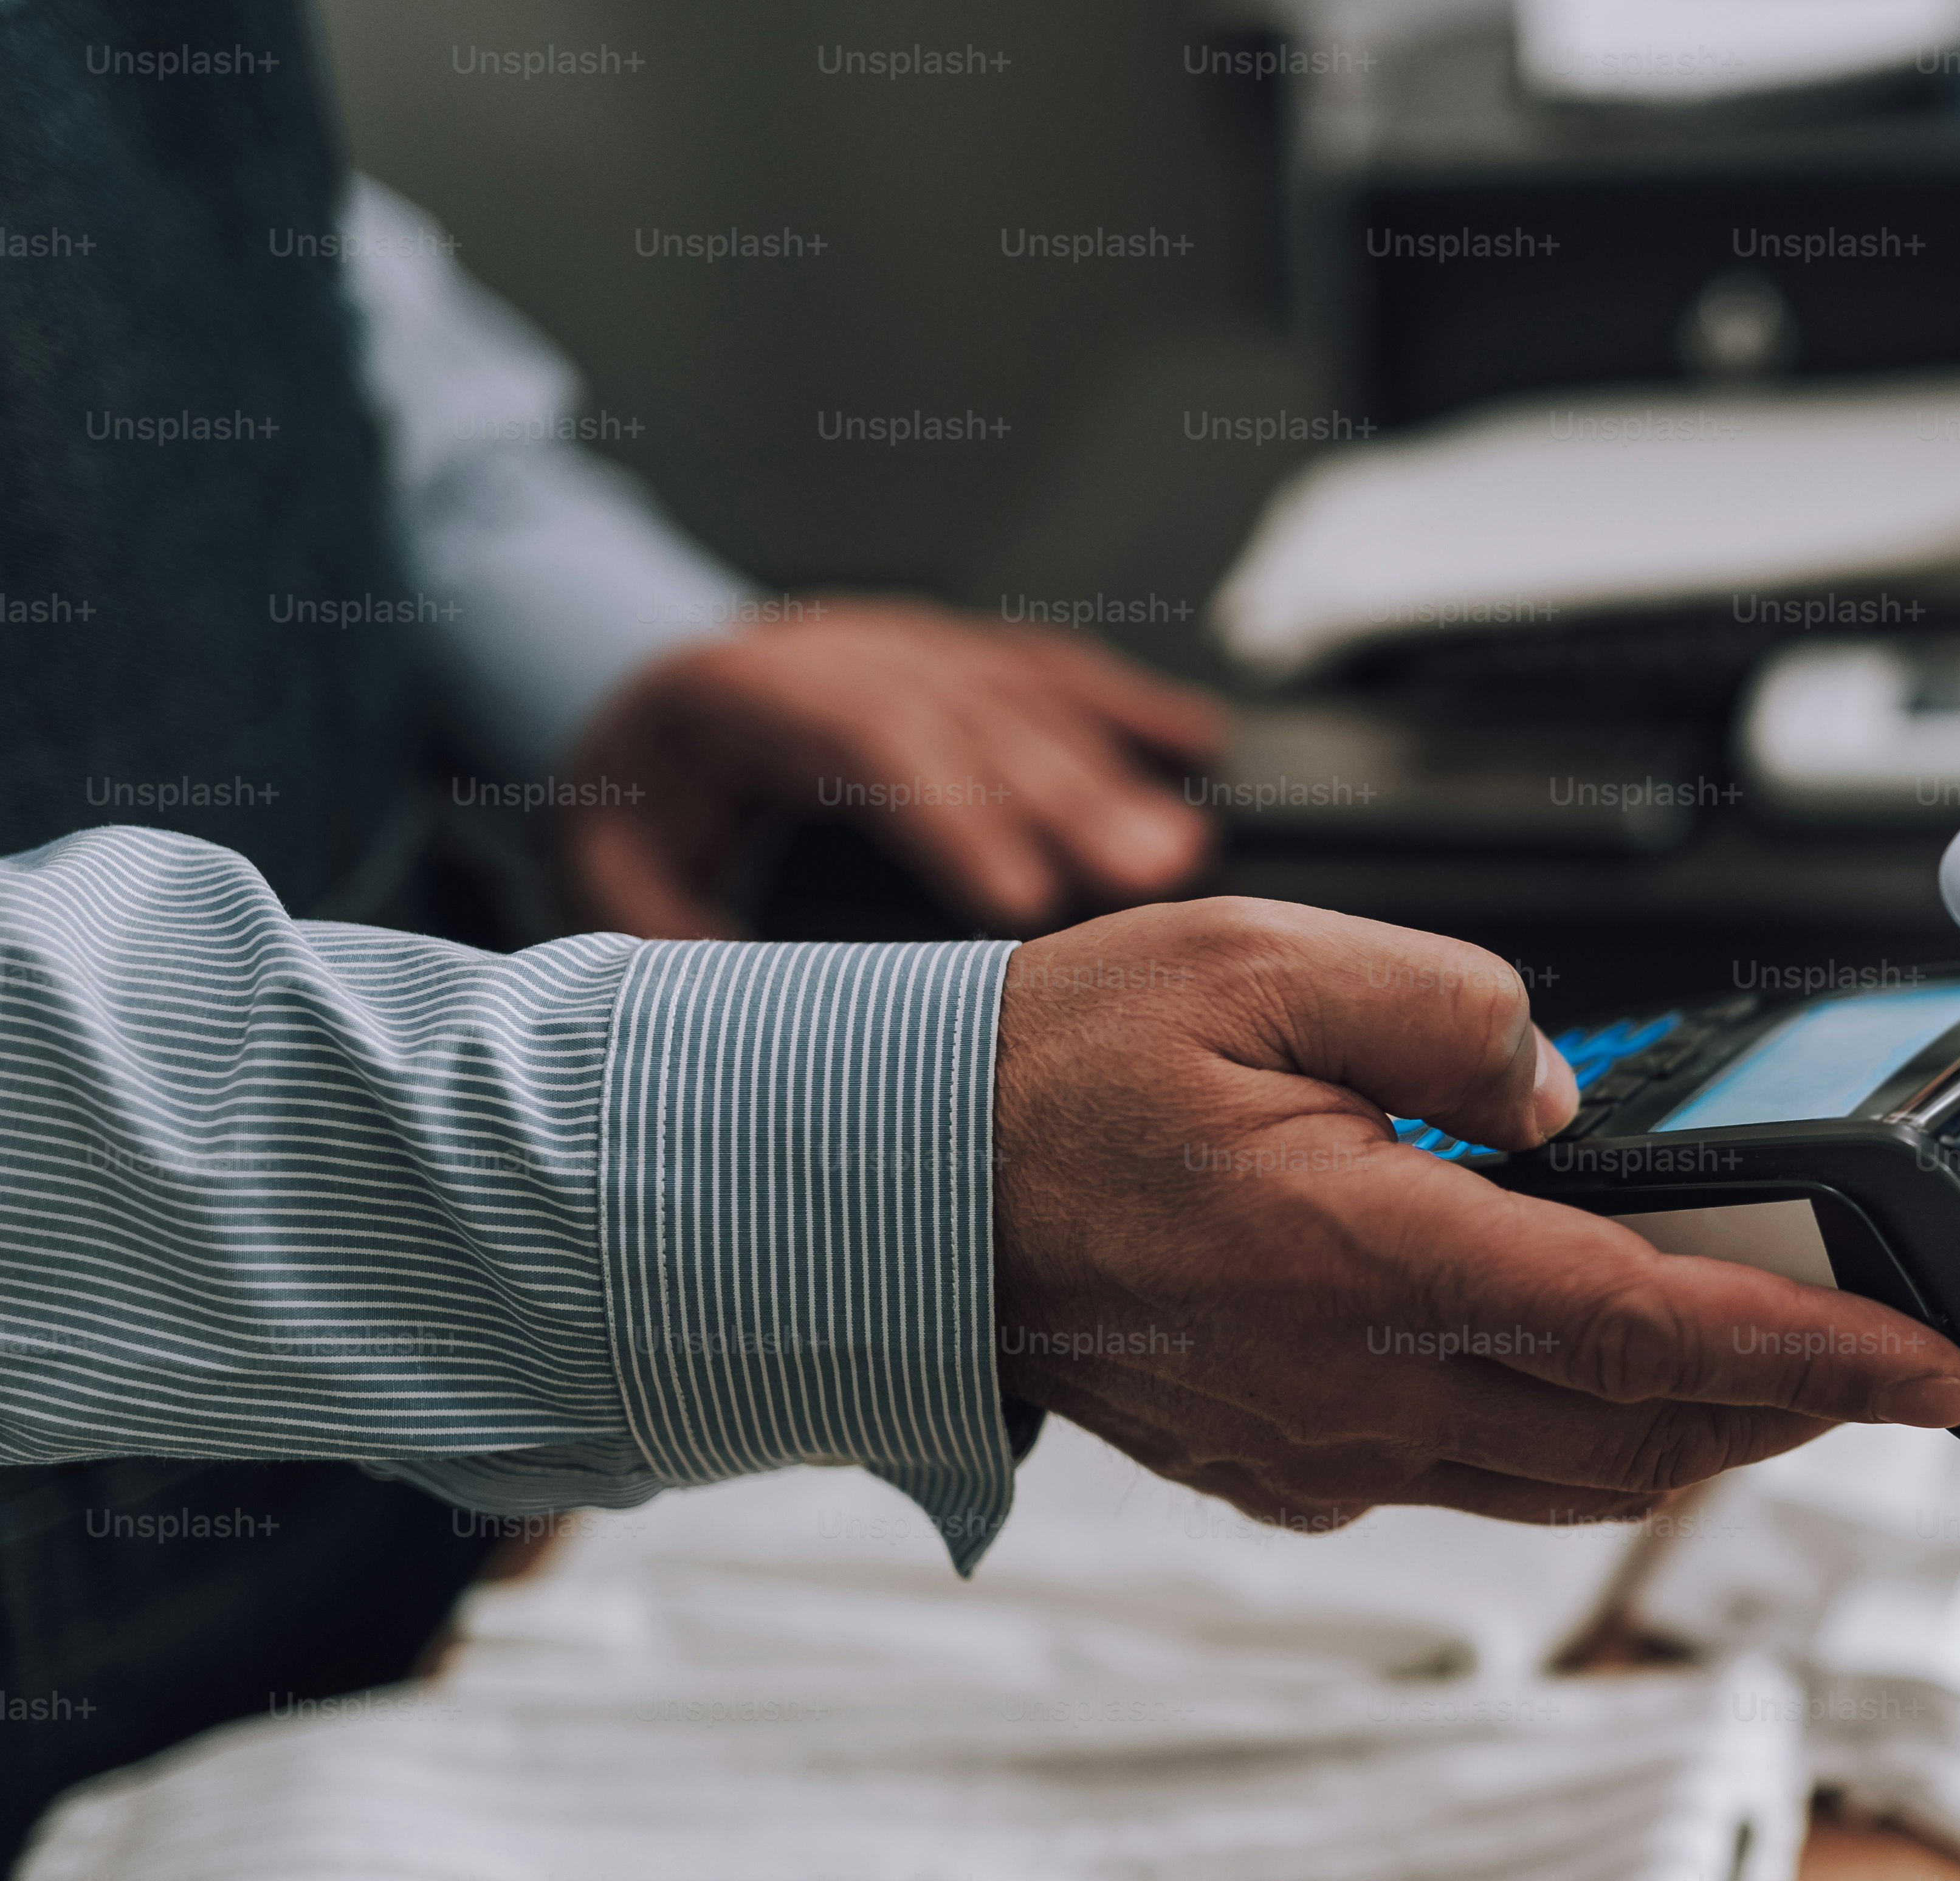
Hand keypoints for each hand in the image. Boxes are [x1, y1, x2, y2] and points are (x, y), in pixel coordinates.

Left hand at [564, 599, 1227, 937]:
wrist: (652, 703)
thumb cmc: (645, 797)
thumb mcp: (611, 868)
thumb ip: (668, 934)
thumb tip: (741, 1012)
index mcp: (739, 690)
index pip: (863, 740)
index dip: (953, 814)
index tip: (1026, 898)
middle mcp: (839, 645)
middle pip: (968, 716)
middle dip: (1065, 799)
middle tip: (1151, 876)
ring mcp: (912, 639)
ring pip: (1023, 691)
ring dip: (1110, 769)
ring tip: (1183, 849)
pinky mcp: (963, 651)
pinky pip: (1054, 668)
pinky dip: (1129, 706)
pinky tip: (1198, 742)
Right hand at [990, 898, 1959, 1528]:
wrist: (888, 1193)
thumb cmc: (1055, 1070)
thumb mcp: (1263, 957)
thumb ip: (1448, 1009)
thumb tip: (1561, 1094)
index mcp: (1370, 1261)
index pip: (1652, 1332)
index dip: (1816, 1356)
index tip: (1931, 1371)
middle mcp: (1355, 1391)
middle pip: (1639, 1438)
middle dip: (1785, 1410)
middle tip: (1883, 1366)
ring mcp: (1318, 1454)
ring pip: (1566, 1482)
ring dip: (1689, 1439)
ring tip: (1774, 1375)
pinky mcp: (1283, 1476)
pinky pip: (1467, 1481)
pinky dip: (1565, 1442)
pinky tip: (1589, 1378)